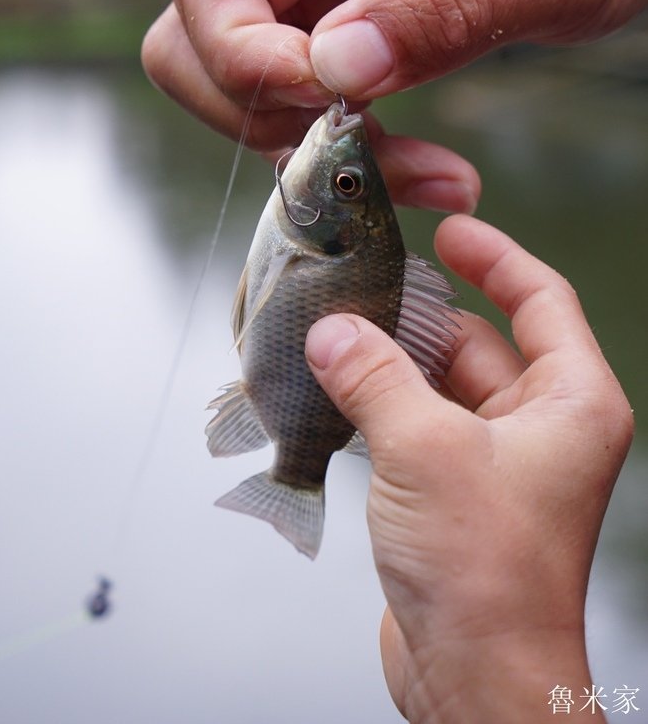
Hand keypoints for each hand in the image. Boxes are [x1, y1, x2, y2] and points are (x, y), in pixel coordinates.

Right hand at [143, 0, 647, 180]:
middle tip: (359, 149)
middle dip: (259, 115)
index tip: (330, 106)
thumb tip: (333, 70)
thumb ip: (442, 9)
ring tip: (425, 176)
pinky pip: (303, 107)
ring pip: (243, 87)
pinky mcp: (345, 31)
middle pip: (194, 40)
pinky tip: (424, 172)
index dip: (242, 59)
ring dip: (311, 151)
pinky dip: (346, 154)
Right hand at [305, 215, 632, 723]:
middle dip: (426, 314)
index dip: (495, 256)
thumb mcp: (424, 450)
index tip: (450, 227)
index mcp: (571, 402)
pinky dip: (385, 406)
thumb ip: (375, 377)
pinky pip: (422, 426)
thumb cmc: (487, 572)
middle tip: (368, 284)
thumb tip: (335, 330)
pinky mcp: (460, 493)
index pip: (541, 300)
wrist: (477, 678)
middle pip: (484, 340)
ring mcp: (502, 462)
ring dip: (396, 363)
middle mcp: (544, 427)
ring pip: (447, 385)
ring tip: (340, 333)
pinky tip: (338, 392)